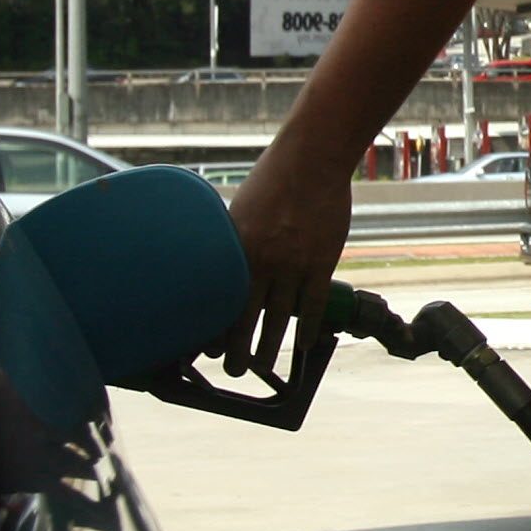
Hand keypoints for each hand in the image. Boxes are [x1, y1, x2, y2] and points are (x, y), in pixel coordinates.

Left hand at [221, 132, 355, 378]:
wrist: (312, 159)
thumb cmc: (273, 178)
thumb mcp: (241, 209)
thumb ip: (235, 239)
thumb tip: (224, 261)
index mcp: (239, 248)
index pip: (222, 300)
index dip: (215, 328)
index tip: (208, 350)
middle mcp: (264, 261)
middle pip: (247, 317)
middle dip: (238, 350)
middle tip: (234, 371)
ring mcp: (295, 263)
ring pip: (280, 318)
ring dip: (271, 347)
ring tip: (264, 368)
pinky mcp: (322, 261)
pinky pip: (313, 304)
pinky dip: (308, 328)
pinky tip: (303, 345)